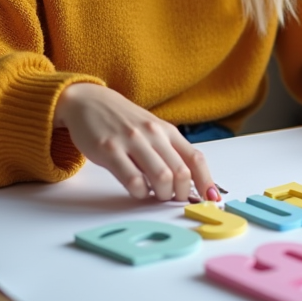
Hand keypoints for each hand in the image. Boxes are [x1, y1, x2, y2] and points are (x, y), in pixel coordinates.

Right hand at [53, 83, 219, 201]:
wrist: (90, 101)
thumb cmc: (124, 121)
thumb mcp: (152, 130)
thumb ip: (169, 151)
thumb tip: (188, 182)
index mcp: (167, 131)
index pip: (196, 158)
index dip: (207, 181)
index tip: (211, 198)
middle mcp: (153, 134)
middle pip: (181, 173)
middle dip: (182, 194)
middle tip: (175, 199)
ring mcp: (132, 142)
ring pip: (161, 177)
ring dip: (162, 195)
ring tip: (156, 195)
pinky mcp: (110, 150)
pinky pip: (133, 180)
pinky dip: (140, 192)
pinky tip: (137, 190)